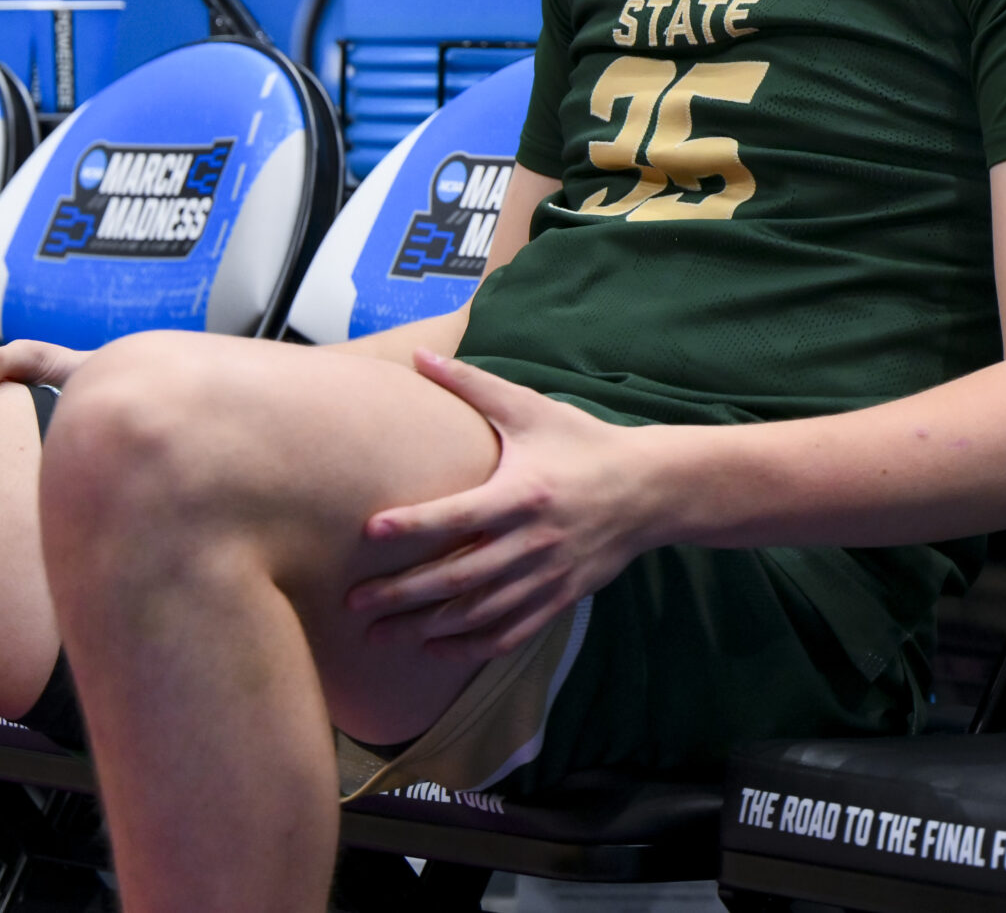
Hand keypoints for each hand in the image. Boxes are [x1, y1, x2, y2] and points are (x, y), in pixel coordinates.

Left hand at [347, 351, 657, 663]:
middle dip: (402, 595)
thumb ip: (473, 385)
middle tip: (354, 604)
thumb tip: (419, 355)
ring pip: (478, 613)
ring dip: (426, 628)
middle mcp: (532, 542)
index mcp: (522, 494)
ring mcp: (547, 576)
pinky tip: (434, 649)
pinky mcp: (560, 597)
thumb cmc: (583, 443)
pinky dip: (471, 647)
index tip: (367, 533)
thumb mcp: (531, 408)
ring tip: (379, 635)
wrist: (651, 489)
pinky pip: (510, 632)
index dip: (412, 525)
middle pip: (457, 577)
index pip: (457, 515)